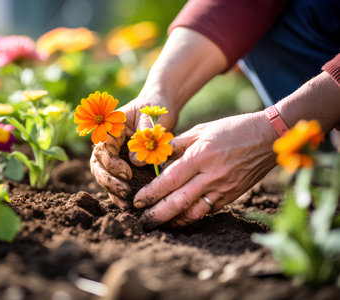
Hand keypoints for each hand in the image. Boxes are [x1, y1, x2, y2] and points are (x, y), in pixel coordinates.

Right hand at [90, 93, 177, 207]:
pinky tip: (128, 202)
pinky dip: (118, 190)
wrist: (160, 105)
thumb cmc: (155, 106)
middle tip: (125, 191)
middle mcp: (107, 141)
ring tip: (126, 201)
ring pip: (103, 174)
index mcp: (109, 127)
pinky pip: (115, 178)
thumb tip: (135, 162)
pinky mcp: (121, 162)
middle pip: (97, 164)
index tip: (128, 173)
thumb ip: (145, 133)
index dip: (111, 164)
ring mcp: (113, 153)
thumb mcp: (152, 115)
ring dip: (111, 189)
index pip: (102, 148)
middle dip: (108, 180)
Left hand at [133, 111, 277, 228]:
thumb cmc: (232, 129)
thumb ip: (179, 144)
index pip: (169, 180)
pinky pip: (208, 211)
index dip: (151, 193)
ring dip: (174, 221)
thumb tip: (160, 158)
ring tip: (159, 224)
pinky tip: (180, 218)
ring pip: (193, 212)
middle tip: (143, 222)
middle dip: (157, 214)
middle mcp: (211, 175)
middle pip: (178, 202)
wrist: (268, 137)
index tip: (137, 201)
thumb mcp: (202, 130)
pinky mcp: (232, 196)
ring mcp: (223, 188)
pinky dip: (192, 217)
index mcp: (200, 156)